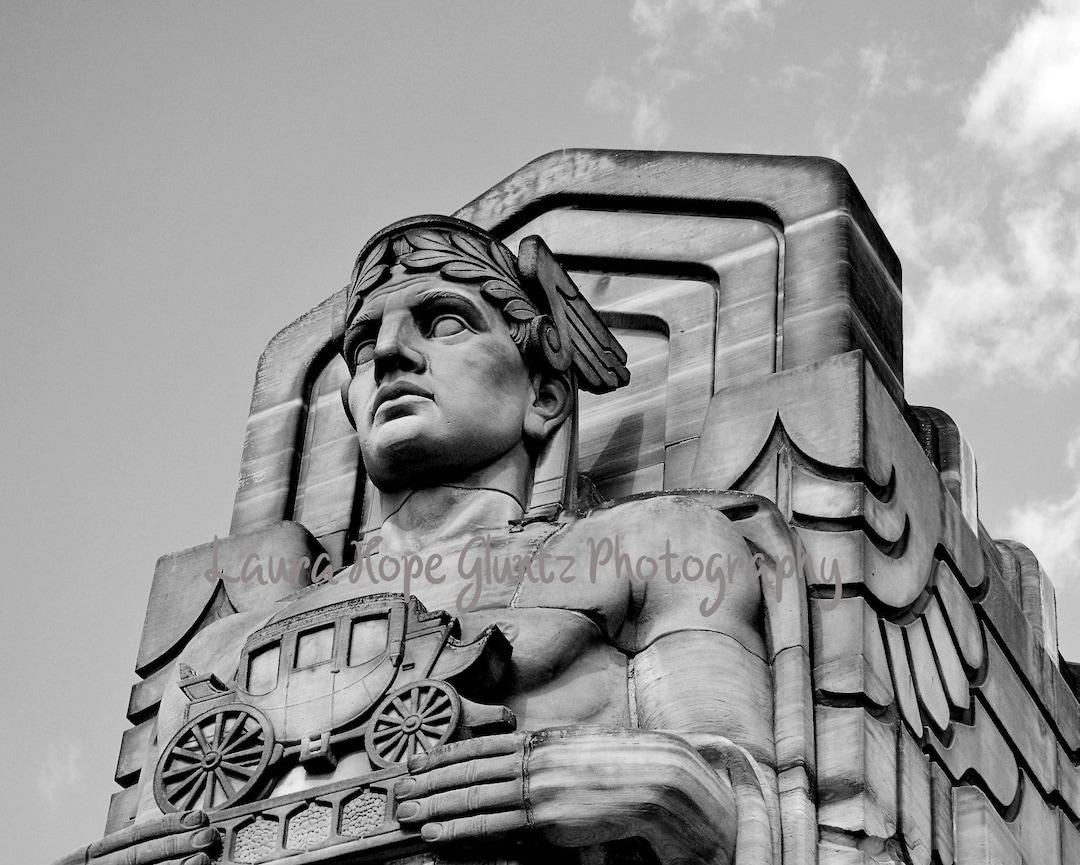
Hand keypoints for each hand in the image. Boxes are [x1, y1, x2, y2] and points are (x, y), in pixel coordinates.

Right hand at [51, 810, 219, 864]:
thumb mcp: (98, 861)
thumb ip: (127, 852)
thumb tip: (179, 840)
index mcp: (90, 857)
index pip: (132, 835)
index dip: (166, 825)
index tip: (196, 816)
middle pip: (136, 855)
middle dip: (173, 844)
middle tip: (206, 835)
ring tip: (200, 859)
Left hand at [394, 728, 737, 864]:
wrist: (655, 780)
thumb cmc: (619, 766)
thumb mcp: (575, 748)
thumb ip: (544, 753)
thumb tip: (519, 757)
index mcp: (539, 741)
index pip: (479, 746)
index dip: (444, 755)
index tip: (418, 761)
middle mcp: (533, 761)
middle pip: (469, 771)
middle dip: (430, 782)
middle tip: (400, 791)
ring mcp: (538, 789)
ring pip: (474, 798)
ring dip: (436, 806)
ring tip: (408, 814)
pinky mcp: (547, 819)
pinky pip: (494, 826)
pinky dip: (461, 829)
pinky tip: (438, 832)